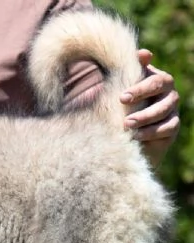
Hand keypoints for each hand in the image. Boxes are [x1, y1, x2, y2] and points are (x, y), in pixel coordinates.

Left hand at [121, 49, 179, 165]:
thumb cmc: (125, 103)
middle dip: (143, 106)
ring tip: (126, 126)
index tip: (121, 98)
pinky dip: (151, 132)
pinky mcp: (172, 127)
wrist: (128, 128)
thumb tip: (143, 53)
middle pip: (164, 98)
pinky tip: (136, 136)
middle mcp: (169, 94)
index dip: (140, 89)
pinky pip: (167, 128)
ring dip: (145, 120)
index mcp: (159, 81)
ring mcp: (173, 111)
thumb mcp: (124, 86)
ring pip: (165, 113)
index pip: (155, 81)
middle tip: (124, 117)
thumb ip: (131, 69)